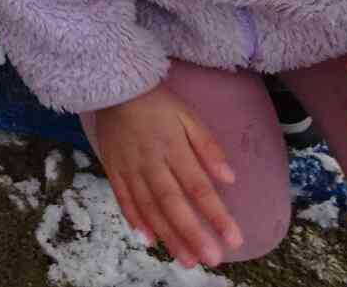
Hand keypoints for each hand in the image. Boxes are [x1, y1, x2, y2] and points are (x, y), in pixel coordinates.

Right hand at [90, 84, 241, 267]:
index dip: (216, 214)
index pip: (198, 187)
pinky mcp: (112, 169)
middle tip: (210, 259)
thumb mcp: (189, 116)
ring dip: (168, 234)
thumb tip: (230, 179)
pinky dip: (134, 220)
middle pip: (172, 202)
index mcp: (173, 148)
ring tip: (186, 258)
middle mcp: (150, 162)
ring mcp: (128, 167)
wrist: (113, 87)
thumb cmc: (157, 103)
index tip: (234, 239)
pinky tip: (149, 239)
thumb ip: (208, 147)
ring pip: (148, 206)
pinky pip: (123, 198)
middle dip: (192, 233)